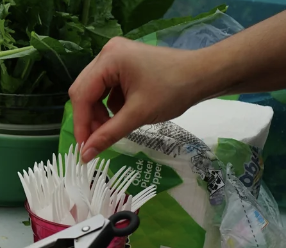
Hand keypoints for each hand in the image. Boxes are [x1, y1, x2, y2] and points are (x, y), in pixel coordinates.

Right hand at [69, 38, 207, 161]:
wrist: (204, 75)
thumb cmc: (173, 91)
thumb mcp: (138, 115)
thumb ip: (108, 135)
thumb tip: (85, 156)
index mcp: (109, 59)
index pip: (81, 94)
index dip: (81, 123)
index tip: (84, 149)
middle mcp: (107, 53)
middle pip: (84, 90)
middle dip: (89, 118)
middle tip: (97, 140)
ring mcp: (116, 56)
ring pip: (94, 91)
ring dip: (99, 113)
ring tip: (112, 128)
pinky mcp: (124, 63)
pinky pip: (106, 88)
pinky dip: (110, 105)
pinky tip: (122, 115)